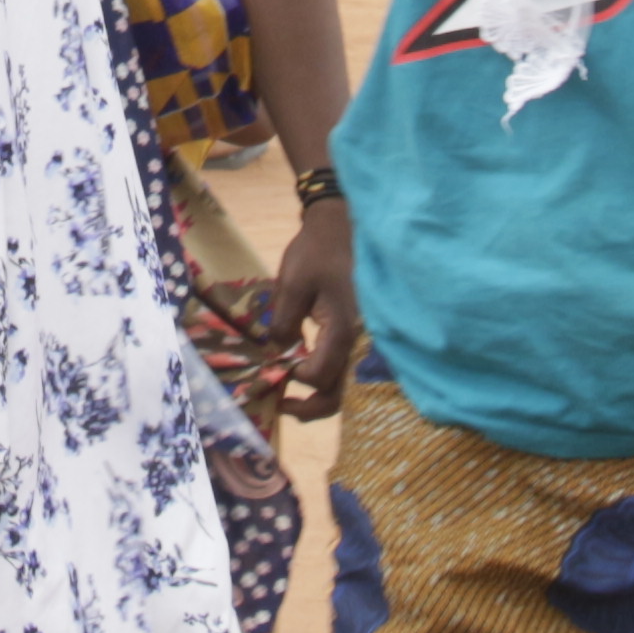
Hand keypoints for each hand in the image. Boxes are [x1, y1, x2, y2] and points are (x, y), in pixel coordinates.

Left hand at [255, 198, 364, 421]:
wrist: (341, 226)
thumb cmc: (317, 251)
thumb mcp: (292, 283)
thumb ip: (284, 322)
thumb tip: (278, 353)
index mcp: (342, 328)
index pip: (321, 374)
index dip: (296, 377)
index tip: (275, 367)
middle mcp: (356, 340)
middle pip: (339, 391)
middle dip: (310, 407)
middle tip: (281, 405)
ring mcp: (358, 338)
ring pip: (343, 384)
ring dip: (317, 396)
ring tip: (288, 396)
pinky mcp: (354, 332)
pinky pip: (341, 366)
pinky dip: (323, 378)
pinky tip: (301, 369)